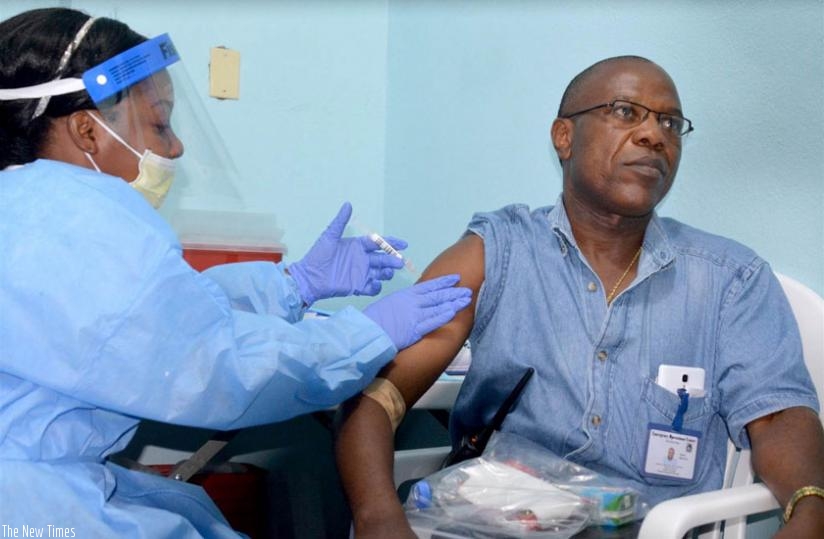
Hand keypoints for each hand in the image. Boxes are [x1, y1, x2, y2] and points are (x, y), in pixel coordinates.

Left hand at [289, 202, 406, 304]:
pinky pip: (372, 288)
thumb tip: (348, 204)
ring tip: (387, 272)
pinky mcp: (357, 287)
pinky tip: (375, 283)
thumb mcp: (329, 236)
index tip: (403, 244)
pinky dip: (377, 286)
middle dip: (393, 260)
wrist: (308, 277)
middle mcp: (361, 259)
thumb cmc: (317, 256)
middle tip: (399, 261)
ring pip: (381, 273)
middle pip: (383, 259)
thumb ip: (340, 221)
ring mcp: (360, 274)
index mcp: (357, 246)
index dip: (391, 243)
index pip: (379, 243)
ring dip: (387, 272)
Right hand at [363, 274, 471, 349]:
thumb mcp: (390, 303)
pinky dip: (443, 316)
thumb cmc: (375, 318)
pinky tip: (453, 311)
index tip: (455, 278)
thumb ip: (404, 301)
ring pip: (438, 307)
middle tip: (467, 289)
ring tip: (466, 299)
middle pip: (437, 296)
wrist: (368, 330)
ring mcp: (415, 316)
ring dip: (453, 303)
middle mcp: (413, 303)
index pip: (429, 286)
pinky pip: (432, 322)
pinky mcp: (415, 330)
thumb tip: (413, 301)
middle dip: (453, 292)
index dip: (443, 282)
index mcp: (406, 295)